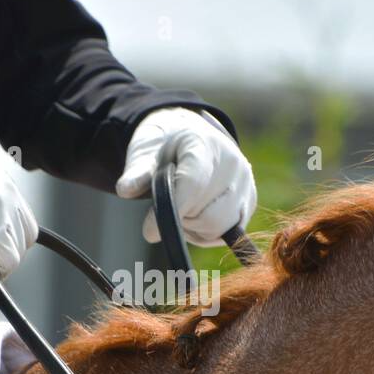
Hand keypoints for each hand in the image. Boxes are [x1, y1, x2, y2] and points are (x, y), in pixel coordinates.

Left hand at [115, 107, 256, 247]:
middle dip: (181, 219)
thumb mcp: (145, 152)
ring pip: (218, 228)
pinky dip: (206, 234)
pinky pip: (226, 234)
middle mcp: (233, 163)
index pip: (193, 184)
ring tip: (181, 210)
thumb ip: (136, 172)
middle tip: (167, 209)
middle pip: (207, 215)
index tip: (149, 231)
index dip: (172, 212)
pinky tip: (195, 216)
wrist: (191, 139)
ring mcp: (245, 184)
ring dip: (193, 229)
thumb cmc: (165, 148)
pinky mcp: (248, 203)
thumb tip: (125, 189)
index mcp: (205, 144)